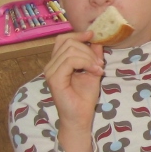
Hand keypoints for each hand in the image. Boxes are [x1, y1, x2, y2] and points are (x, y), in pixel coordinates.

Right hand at [44, 32, 103, 151]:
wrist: (80, 117)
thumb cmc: (84, 97)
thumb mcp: (93, 71)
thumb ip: (93, 56)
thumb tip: (97, 40)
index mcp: (58, 62)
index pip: (63, 39)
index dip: (78, 34)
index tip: (93, 35)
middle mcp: (51, 65)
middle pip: (68, 42)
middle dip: (88, 49)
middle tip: (100, 63)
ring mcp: (51, 71)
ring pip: (71, 50)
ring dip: (89, 57)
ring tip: (98, 70)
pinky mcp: (54, 78)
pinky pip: (70, 61)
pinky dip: (86, 63)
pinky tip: (95, 72)